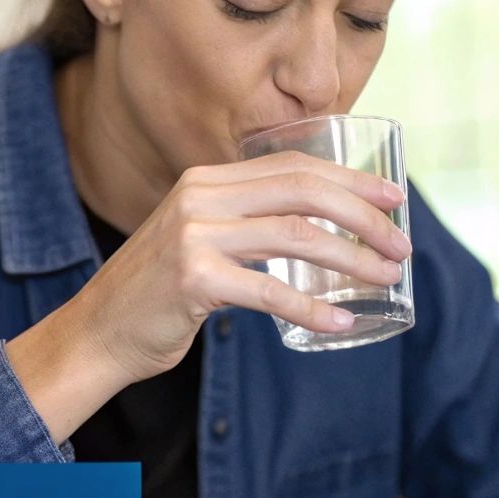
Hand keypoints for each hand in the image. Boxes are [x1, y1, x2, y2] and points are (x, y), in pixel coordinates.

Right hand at [6, 152, 410, 440]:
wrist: (98, 332)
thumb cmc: (157, 294)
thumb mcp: (197, 240)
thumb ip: (241, 224)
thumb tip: (314, 230)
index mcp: (204, 179)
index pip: (293, 165)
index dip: (350, 178)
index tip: (393, 199)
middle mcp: (199, 196)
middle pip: (303, 190)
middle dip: (363, 214)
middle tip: (401, 243)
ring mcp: (193, 236)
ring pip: (295, 235)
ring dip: (352, 258)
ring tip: (386, 278)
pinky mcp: (193, 279)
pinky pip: (270, 291)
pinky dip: (312, 307)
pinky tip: (341, 321)